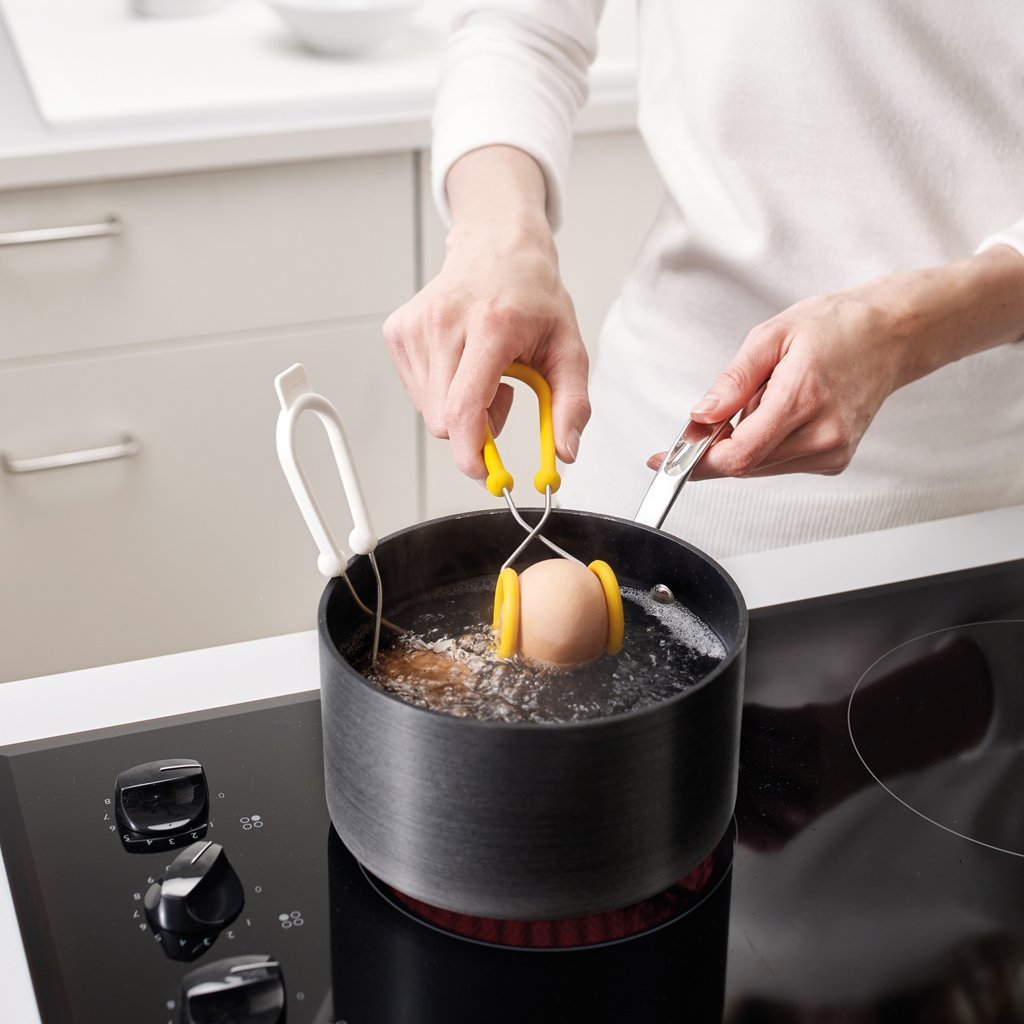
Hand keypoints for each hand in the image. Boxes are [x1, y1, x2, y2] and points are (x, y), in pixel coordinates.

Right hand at [384, 147, 590, 479]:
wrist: (497, 249)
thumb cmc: (533, 297)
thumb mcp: (569, 348)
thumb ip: (572, 404)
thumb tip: (565, 453)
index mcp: (491, 325)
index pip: (464, 406)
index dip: (470, 451)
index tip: (484, 473)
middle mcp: (445, 322)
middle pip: (445, 418)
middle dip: (476, 427)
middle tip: (503, 396)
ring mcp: (415, 327)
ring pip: (430, 411)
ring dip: (460, 408)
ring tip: (483, 370)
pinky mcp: (398, 333)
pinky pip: (418, 393)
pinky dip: (442, 391)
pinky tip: (461, 360)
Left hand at [648, 246, 1023, 478]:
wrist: (893, 334)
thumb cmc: (840, 326)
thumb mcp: (772, 336)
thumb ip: (733, 380)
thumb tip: (701, 416)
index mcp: (803, 398)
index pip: (739, 454)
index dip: (698, 461)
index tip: (667, 460)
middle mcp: (822, 434)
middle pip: (745, 464)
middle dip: (717, 446)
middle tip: (713, 417)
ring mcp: (832, 451)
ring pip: (760, 467)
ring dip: (744, 443)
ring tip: (765, 400)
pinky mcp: (835, 459)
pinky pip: (780, 463)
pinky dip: (766, 445)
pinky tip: (782, 414)